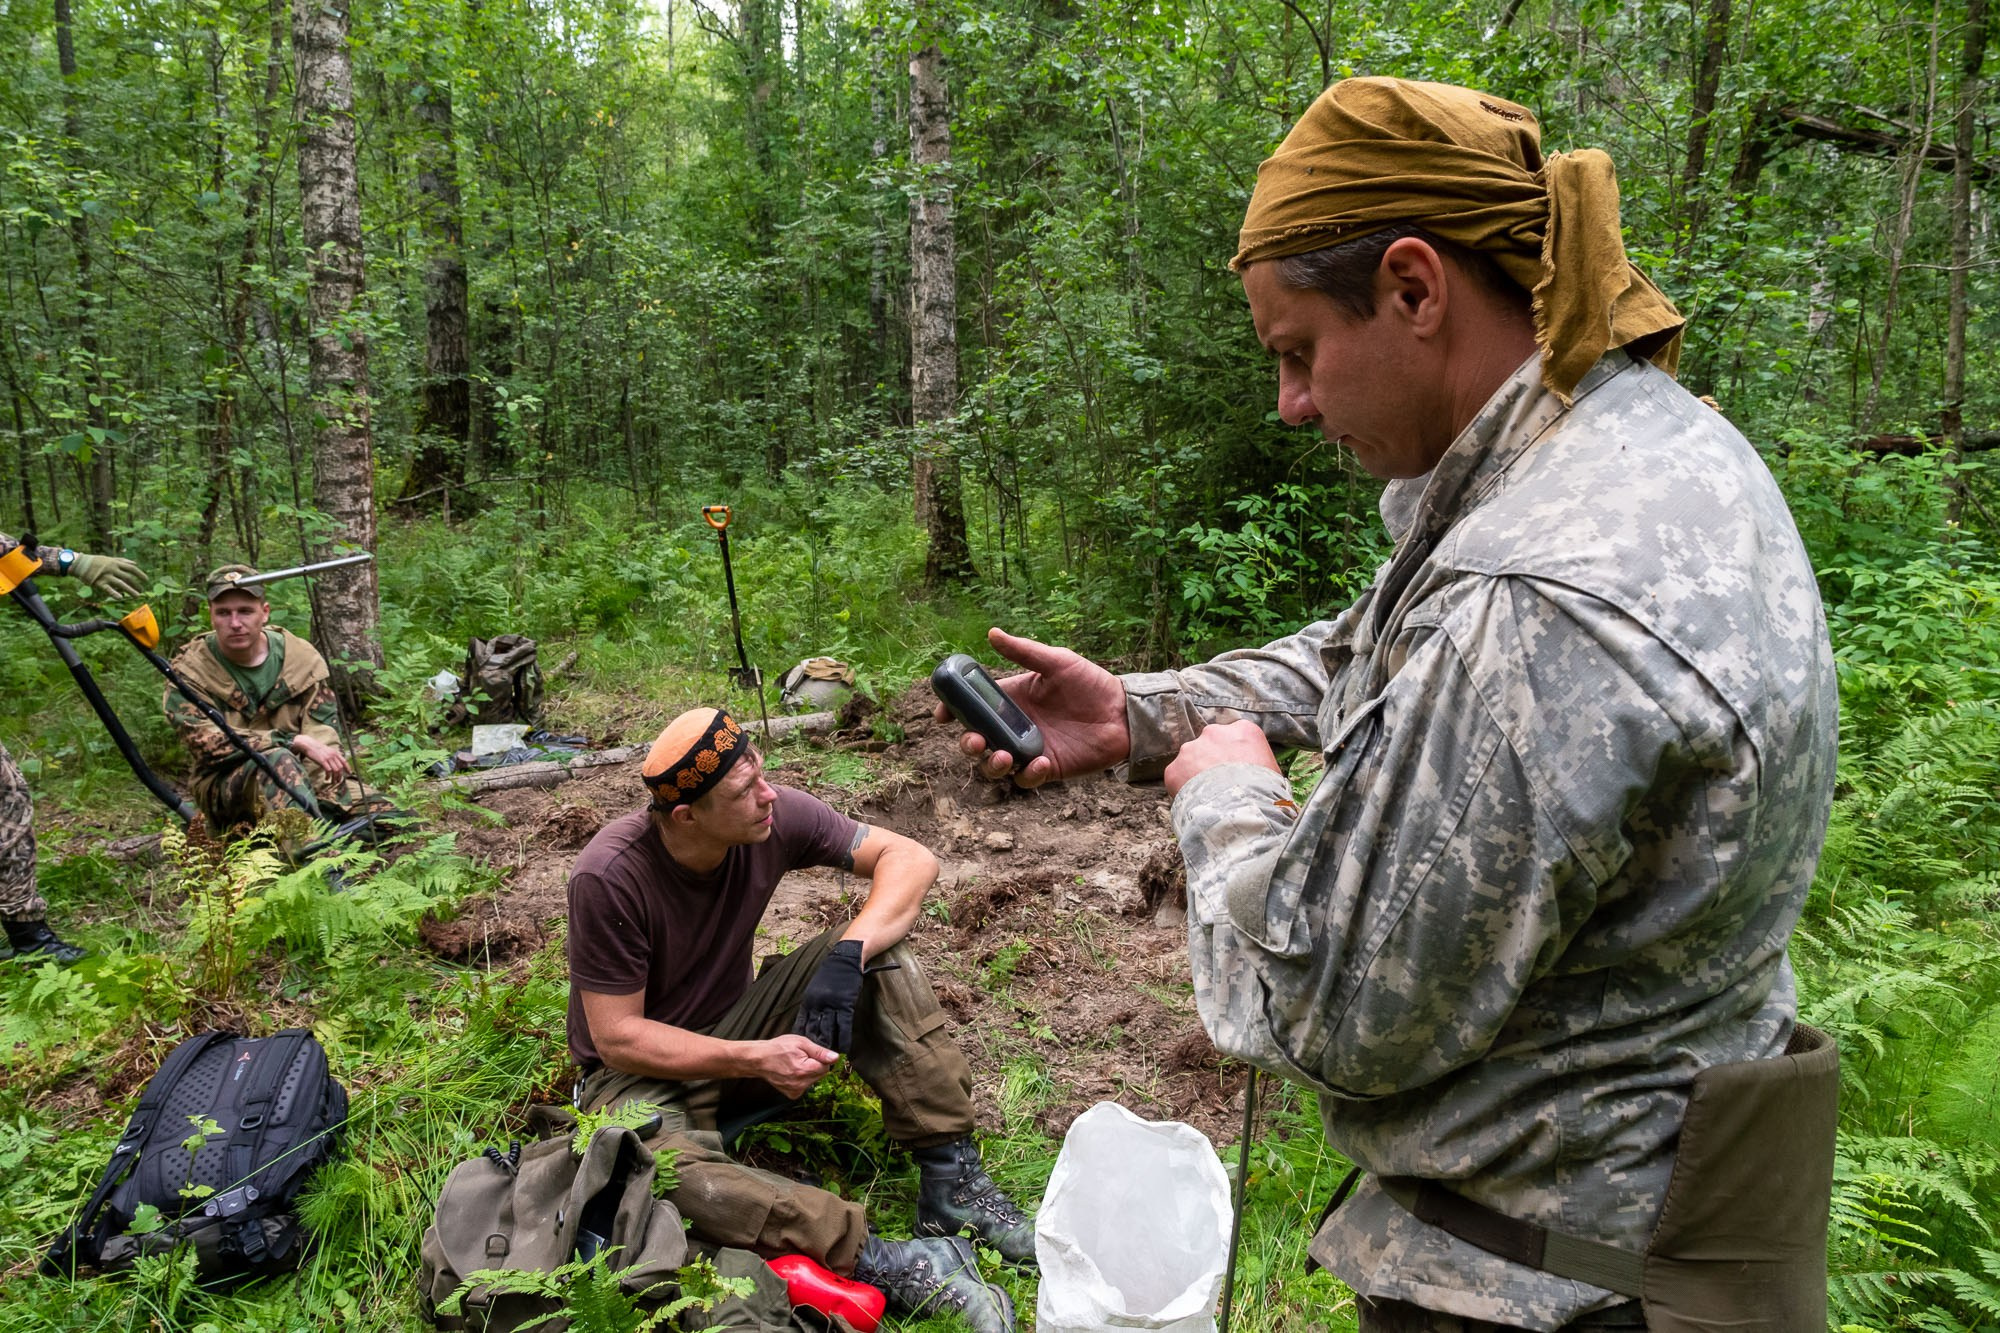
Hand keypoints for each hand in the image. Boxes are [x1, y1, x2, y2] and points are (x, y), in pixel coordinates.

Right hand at [66, 553, 146, 599]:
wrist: (80, 563)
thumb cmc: (96, 561)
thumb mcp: (110, 559)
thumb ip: (123, 561)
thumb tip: (135, 563)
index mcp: (116, 563)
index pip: (131, 569)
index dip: (140, 574)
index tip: (146, 580)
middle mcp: (112, 569)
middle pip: (128, 577)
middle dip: (136, 584)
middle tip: (141, 590)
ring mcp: (106, 576)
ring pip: (120, 584)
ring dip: (130, 590)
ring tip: (137, 596)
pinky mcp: (99, 582)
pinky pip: (108, 589)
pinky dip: (114, 593)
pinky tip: (120, 598)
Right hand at [291, 734, 349, 781]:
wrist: (308, 744)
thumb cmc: (316, 748)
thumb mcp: (327, 751)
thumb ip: (332, 756)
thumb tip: (335, 763)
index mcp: (335, 753)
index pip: (344, 761)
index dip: (348, 768)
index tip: (349, 773)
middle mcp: (333, 755)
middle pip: (340, 767)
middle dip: (340, 776)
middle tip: (338, 781)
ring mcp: (328, 758)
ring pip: (336, 770)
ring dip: (335, 777)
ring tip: (333, 782)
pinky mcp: (322, 761)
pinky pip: (328, 770)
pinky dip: (328, 776)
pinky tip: (326, 778)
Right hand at [753, 1034, 838, 1098]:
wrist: (759, 1059)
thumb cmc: (778, 1048)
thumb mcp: (801, 1043)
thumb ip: (820, 1052)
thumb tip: (835, 1058)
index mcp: (804, 1070)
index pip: (826, 1067)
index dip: (819, 1058)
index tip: (808, 1054)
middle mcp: (800, 1084)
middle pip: (821, 1075)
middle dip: (815, 1065)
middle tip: (800, 1058)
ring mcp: (796, 1091)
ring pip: (814, 1080)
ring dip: (808, 1072)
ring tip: (794, 1064)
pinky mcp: (792, 1094)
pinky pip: (806, 1086)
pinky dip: (802, 1079)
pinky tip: (792, 1072)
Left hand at [793, 939, 864, 1052]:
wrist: (844, 959)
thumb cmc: (831, 974)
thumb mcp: (815, 988)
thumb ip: (812, 1004)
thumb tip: (810, 1018)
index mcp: (809, 1001)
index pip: (803, 1024)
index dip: (803, 1038)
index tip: (801, 1051)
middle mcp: (817, 1005)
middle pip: (814, 1030)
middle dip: (814, 1046)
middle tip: (814, 1061)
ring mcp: (831, 1006)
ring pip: (828, 1030)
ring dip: (829, 1046)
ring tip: (829, 1060)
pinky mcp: (845, 1005)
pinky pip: (844, 1026)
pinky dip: (844, 1039)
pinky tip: (845, 1049)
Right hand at [931, 627, 1129, 788]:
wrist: (1123, 712)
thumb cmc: (1091, 682)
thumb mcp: (1057, 662)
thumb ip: (1024, 652)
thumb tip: (991, 633)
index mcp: (1012, 699)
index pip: (972, 707)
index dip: (952, 711)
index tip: (942, 714)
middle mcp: (1014, 726)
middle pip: (977, 740)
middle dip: (967, 743)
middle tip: (974, 740)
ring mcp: (1029, 749)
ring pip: (995, 765)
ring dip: (991, 764)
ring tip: (1004, 757)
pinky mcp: (1047, 769)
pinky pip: (1027, 779)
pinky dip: (1028, 775)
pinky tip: (1041, 762)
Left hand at [1163, 719, 1280, 797]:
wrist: (1241, 812)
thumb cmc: (1266, 795)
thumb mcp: (1273, 773)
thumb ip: (1258, 764)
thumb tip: (1256, 776)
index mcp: (1244, 730)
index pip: (1236, 737)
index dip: (1235, 756)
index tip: (1236, 772)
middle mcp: (1215, 732)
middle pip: (1211, 744)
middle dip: (1213, 761)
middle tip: (1219, 785)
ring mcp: (1192, 748)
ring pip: (1191, 760)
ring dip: (1196, 775)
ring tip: (1207, 798)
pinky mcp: (1174, 768)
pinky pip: (1176, 778)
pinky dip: (1182, 790)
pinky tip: (1195, 804)